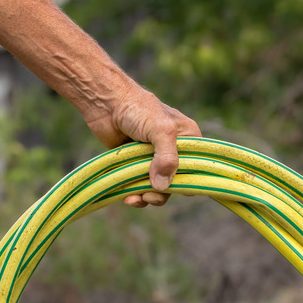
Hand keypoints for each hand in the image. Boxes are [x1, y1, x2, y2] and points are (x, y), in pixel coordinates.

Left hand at [83, 86, 200, 207]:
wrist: (106, 103)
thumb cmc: (137, 109)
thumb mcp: (161, 130)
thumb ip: (167, 157)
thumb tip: (162, 187)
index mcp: (188, 139)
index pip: (197, 168)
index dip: (189, 181)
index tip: (175, 189)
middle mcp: (173, 151)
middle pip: (176, 182)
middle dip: (163, 193)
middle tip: (149, 196)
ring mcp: (153, 159)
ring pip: (158, 188)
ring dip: (147, 197)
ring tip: (134, 198)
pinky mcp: (135, 165)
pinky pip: (140, 187)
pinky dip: (136, 195)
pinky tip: (128, 197)